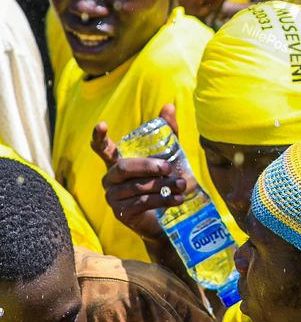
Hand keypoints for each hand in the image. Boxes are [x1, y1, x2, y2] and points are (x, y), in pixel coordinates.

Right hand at [96, 105, 189, 242]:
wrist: (167, 216)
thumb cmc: (163, 180)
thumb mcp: (169, 155)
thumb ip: (168, 131)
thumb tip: (168, 105)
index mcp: (118, 162)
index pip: (102, 148)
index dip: (99, 137)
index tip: (101, 124)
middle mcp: (110, 179)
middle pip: (124, 168)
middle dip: (147, 166)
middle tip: (168, 168)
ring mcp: (113, 197)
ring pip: (135, 187)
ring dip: (161, 185)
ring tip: (180, 184)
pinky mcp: (122, 213)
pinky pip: (141, 203)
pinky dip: (162, 199)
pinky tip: (177, 198)